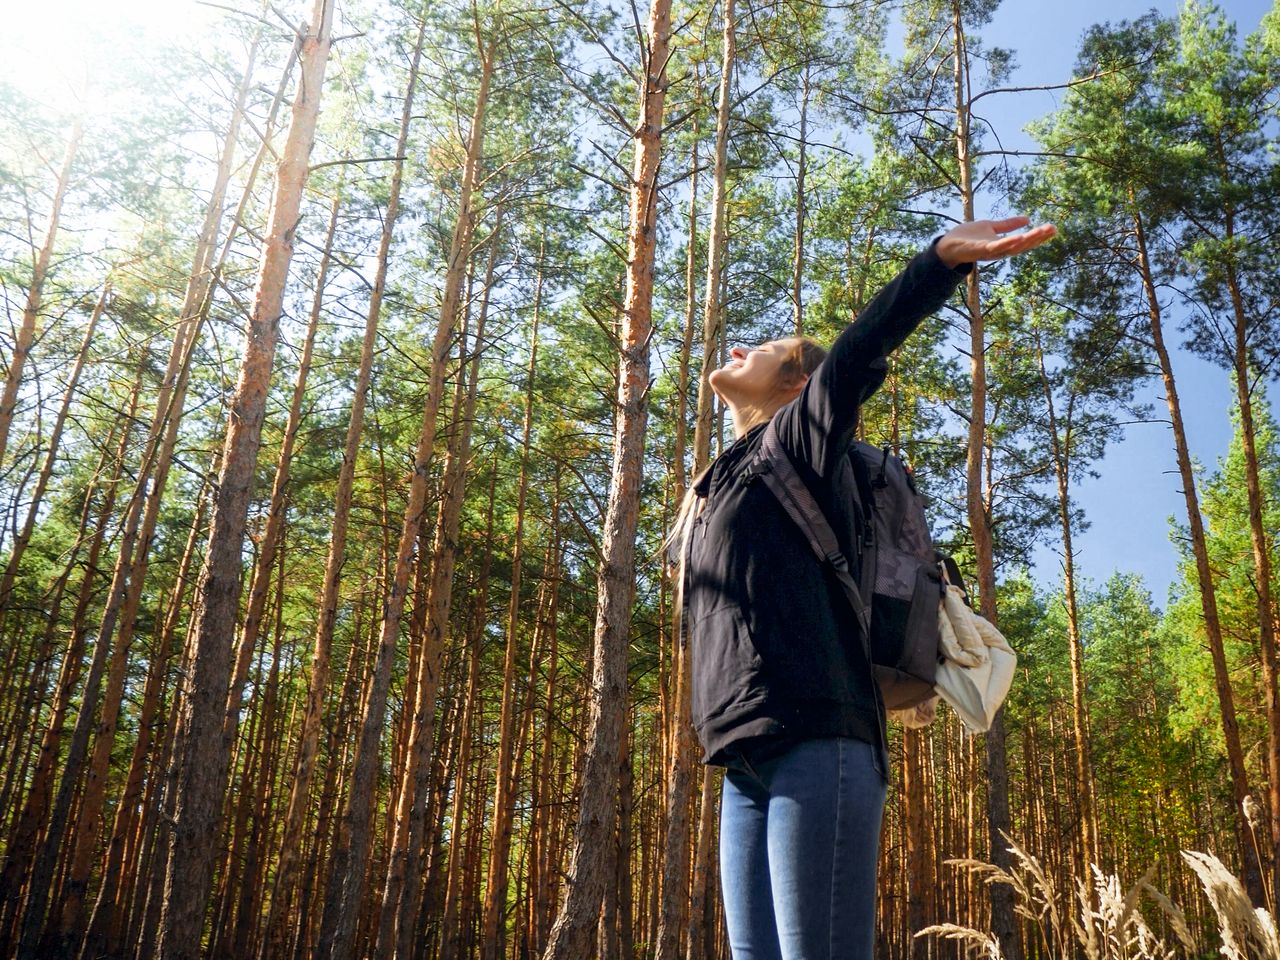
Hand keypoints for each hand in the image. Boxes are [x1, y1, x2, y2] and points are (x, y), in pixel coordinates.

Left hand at [936, 216, 1056, 268]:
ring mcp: (990, 252)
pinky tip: (1018, 238)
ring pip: (1012, 247)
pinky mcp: (979, 250)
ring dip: (1026, 241)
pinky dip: (1007, 243)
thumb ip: (1008, 225)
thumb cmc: (967, 237)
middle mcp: (999, 250)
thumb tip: (1027, 219)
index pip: (1025, 241)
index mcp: (1003, 244)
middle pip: (1022, 245)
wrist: (947, 245)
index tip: (1054, 228)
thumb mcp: (991, 227)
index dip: (1039, 236)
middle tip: (1052, 229)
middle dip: (1038, 238)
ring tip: (1039, 232)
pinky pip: (995, 248)